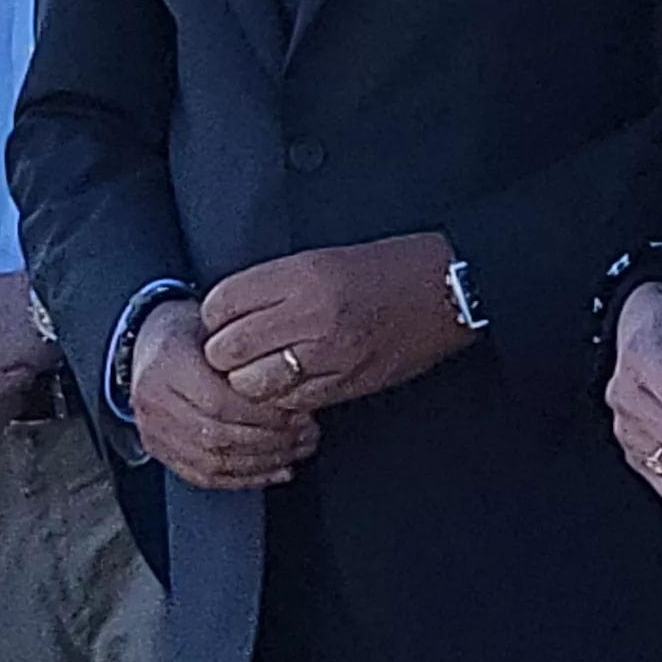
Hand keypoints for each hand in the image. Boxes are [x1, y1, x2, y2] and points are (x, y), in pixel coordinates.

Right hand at [130, 299, 320, 489]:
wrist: (148, 348)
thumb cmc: (190, 335)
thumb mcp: (215, 326)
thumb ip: (244, 352)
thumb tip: (290, 377)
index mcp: (167, 367)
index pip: (219, 402)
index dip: (264, 414)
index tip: (298, 413)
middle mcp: (155, 404)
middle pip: (219, 436)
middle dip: (271, 441)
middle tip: (307, 434)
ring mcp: (154, 433)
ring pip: (215, 462)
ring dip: (265, 462)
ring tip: (298, 450)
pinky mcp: (160, 452)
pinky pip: (206, 477)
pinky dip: (247, 478)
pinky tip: (277, 470)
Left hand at [199, 232, 476, 413]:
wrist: (448, 289)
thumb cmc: (387, 268)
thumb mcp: (323, 258)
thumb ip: (274, 285)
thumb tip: (228, 313)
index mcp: (302, 274)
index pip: (224, 302)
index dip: (212, 316)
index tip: (218, 320)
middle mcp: (312, 314)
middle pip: (230, 349)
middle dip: (222, 354)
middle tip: (229, 352)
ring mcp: (331, 354)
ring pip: (254, 385)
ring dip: (247, 382)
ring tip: (256, 373)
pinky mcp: (348, 383)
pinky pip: (292, 403)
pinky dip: (281, 399)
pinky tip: (288, 385)